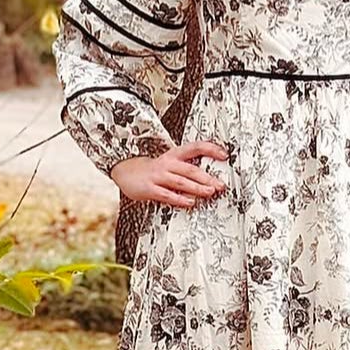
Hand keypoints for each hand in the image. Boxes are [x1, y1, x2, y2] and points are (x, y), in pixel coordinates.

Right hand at [110, 140, 228, 207]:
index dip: (211, 149)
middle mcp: (167, 164)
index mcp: (174, 155)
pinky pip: (167, 194)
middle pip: (190, 169)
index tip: (225, 155)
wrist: (125, 171)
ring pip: (181, 182)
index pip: (195, 147)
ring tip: (210, 192)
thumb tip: (210, 178)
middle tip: (220, 185)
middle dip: (207, 178)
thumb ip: (186, 168)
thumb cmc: (152, 170)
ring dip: (197, 188)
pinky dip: (180, 199)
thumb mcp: (169, 163)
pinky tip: (190, 202)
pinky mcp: (150, 189)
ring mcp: (158, 176)